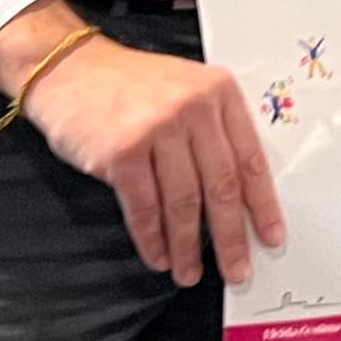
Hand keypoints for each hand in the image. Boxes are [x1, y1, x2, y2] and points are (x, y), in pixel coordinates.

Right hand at [0, 1, 285, 287]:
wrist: (68, 67)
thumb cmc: (128, 85)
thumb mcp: (185, 89)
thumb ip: (214, 130)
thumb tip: (239, 198)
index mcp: (219, 92)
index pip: (252, 159)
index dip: (264, 206)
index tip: (271, 238)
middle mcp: (193, 108)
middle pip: (222, 187)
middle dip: (231, 238)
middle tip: (236, 271)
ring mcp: (156, 129)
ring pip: (183, 203)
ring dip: (187, 247)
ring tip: (189, 273)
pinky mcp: (122, 152)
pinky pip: (144, 208)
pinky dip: (152, 239)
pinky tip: (158, 257)